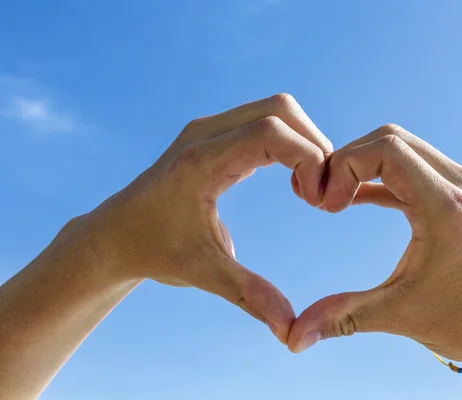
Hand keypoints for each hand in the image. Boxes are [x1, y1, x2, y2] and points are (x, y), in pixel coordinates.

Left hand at [79, 94, 331, 343]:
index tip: (317, 200)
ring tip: (308, 189)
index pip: (270, 132)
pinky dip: (289, 144)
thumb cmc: (155, 252)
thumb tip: (290, 331)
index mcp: (201, 162)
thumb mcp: (203, 273)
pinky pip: (265, 122)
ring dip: (304, 142)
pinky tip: (293, 181)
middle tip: (321, 193)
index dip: (307, 158)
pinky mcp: (214, 135)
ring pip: (276, 110)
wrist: (116, 234)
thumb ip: (250, 295)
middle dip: (314, 145)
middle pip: (280, 109)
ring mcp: (208, 129)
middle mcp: (204, 134)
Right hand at [287, 123, 461, 369]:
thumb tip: (294, 339)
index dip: (343, 165)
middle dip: (349, 161)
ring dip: (367, 166)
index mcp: (445, 206)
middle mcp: (460, 186)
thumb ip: (343, 316)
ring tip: (338, 201)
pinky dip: (385, 179)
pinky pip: (418, 171)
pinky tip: (361, 200)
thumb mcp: (402, 315)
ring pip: (406, 150)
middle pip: (392, 139)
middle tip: (326, 199)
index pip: (384, 148)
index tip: (325, 204)